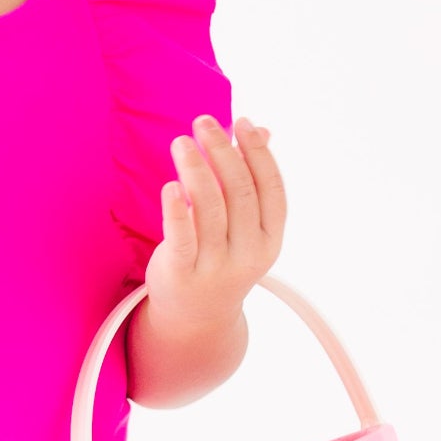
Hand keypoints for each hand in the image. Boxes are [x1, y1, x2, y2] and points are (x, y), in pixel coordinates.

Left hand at [144, 113, 285, 329]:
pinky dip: (176, 210)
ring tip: (182, 142)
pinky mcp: (182, 273)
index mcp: (268, 238)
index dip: (258, 153)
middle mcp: (247, 253)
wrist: (196, 318)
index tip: (242, 122)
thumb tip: (261, 129)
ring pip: (209, 207)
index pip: (271, 188)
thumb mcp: (244, 225)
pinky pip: (180, 237)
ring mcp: (215, 266)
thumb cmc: (220, 257)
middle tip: (203, 122)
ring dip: (196, 169)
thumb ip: (251, 178)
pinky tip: (170, 185)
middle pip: (240, 192)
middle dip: (223, 151)